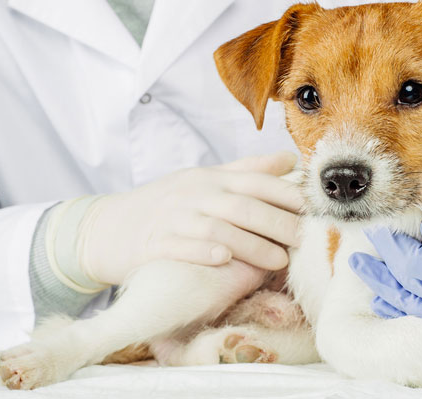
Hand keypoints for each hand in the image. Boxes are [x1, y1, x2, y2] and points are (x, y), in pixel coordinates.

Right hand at [80, 151, 301, 284]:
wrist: (107, 228)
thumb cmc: (165, 205)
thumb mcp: (205, 181)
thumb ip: (247, 171)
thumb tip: (290, 159)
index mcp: (210, 178)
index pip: (255, 181)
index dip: (286, 194)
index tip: (313, 209)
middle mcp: (195, 194)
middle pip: (243, 206)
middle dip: (278, 223)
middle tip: (305, 240)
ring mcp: (174, 218)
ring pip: (218, 228)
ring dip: (251, 245)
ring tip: (278, 261)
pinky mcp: (155, 243)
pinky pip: (182, 246)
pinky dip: (204, 252)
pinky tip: (224, 260)